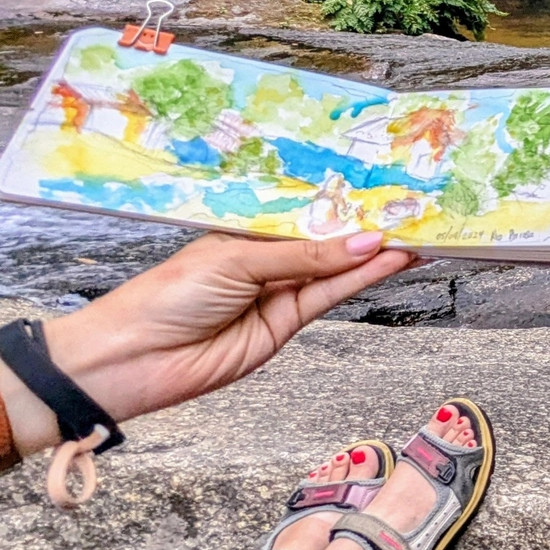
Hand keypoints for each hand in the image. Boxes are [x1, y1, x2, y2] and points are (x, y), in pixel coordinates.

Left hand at [0, 231, 412, 455]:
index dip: (345, 202)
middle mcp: (266, 260)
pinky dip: (363, 279)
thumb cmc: (166, 297)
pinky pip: (331, 296)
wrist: (130, 361)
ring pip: (338, 268)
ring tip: (419, 232)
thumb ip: (304, 255)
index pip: (307, 213)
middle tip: (417, 208)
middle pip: (328, 240)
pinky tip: (391, 259)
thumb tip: (365, 241)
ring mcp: (278, 293)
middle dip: (369, 225)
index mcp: (247, 232)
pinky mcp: (285, 325)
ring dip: (377, 253)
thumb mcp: (236, 262)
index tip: (387, 189)